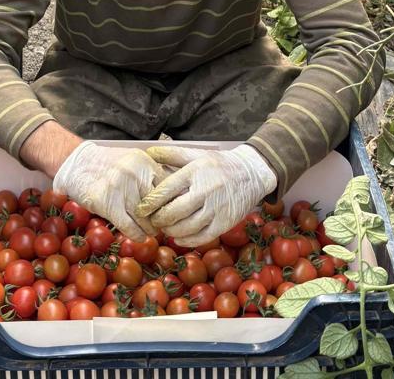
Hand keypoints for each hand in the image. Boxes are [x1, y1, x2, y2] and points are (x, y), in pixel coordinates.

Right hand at [52, 142, 166, 240]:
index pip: (169, 187)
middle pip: (158, 204)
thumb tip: (175, 195)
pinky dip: (137, 235)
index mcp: (145, 161)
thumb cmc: (108, 164)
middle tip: (164, 226)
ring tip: (152, 232)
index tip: (174, 212)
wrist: (77, 163)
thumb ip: (151, 173)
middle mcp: (135, 173)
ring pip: (144, 218)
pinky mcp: (107, 202)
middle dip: (163, 218)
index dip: (173, 203)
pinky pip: (128, 226)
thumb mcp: (133, 161)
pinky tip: (139, 237)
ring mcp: (120, 187)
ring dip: (150, 229)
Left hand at [135, 144, 276, 246]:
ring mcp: (216, 208)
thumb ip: (171, 154)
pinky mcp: (225, 222)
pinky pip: (202, 237)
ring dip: (171, 231)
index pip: (166, 190)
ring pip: (186, 227)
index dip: (150, 202)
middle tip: (152, 221)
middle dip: (159, 219)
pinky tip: (179, 238)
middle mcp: (205, 190)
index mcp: (195, 172)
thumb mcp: (196, 154)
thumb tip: (149, 152)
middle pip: (174, 212)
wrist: (252, 173)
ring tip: (164, 228)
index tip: (141, 209)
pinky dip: (187, 240)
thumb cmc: (220, 163)